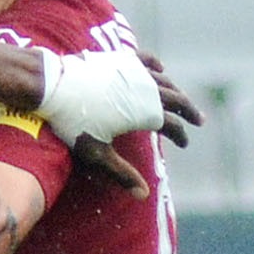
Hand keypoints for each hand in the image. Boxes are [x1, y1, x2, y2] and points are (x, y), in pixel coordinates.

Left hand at [38, 50, 185, 197]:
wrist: (54, 86)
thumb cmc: (74, 123)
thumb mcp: (97, 153)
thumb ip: (121, 173)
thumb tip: (144, 195)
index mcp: (145, 111)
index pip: (172, 125)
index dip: (180, 135)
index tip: (185, 144)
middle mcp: (146, 88)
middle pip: (176, 99)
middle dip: (189, 111)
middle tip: (199, 120)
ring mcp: (134, 70)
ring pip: (163, 80)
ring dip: (175, 91)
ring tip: (181, 99)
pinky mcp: (120, 58)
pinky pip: (146, 60)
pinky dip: (156, 66)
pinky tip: (160, 70)